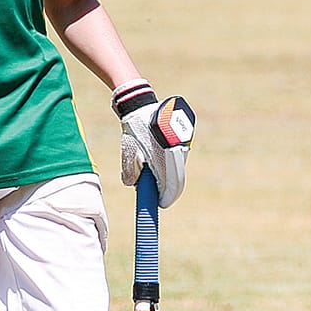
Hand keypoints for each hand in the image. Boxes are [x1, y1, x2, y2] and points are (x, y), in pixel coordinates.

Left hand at [114, 81, 194, 206]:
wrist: (139, 104)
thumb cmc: (134, 129)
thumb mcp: (129, 153)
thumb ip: (131, 173)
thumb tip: (133, 184)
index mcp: (170, 159)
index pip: (173, 186)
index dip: (167, 198)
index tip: (161, 205)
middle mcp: (180, 152)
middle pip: (175, 178)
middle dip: (164, 186)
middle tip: (152, 192)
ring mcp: (181, 144)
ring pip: (174, 166)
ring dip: (163, 173)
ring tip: (147, 171)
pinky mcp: (179, 138)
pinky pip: (173, 156)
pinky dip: (164, 162)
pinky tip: (151, 159)